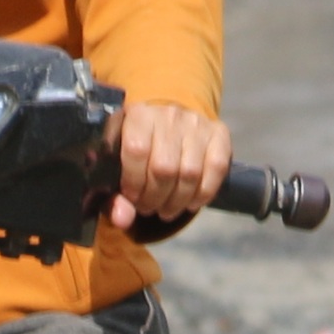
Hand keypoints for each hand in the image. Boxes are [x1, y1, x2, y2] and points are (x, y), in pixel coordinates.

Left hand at [110, 99, 231, 231]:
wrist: (166, 124)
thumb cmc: (137, 149)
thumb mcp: (117, 167)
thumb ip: (114, 197)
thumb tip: (123, 219)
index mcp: (138, 115)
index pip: (137, 150)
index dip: (134, 181)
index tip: (132, 197)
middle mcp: (169, 114)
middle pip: (165, 167)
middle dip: (155, 197)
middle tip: (149, 207)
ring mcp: (197, 123)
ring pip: (190, 172)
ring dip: (177, 201)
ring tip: (166, 208)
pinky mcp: (219, 133)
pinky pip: (216, 169)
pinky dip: (203, 194)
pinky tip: (190, 203)